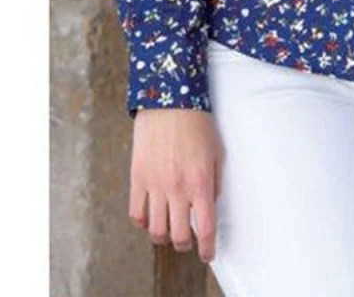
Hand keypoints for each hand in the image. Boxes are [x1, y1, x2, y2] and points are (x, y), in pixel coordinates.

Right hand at [129, 108, 224, 264]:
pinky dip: (142, 222)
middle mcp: (177, 188)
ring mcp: (155, 184)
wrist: (169, 99)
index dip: (207, 248)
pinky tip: (149, 216)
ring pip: (155, 230)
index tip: (207, 254)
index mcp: (200, 182)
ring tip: (167, 230)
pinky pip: (135, 213)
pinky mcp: (137, 177)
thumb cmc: (198, 122)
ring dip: (163, 237)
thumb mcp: (217, 151)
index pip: (205, 228)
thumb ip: (215, 182)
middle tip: (187, 241)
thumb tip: (209, 205)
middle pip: (178, 236)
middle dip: (184, 245)